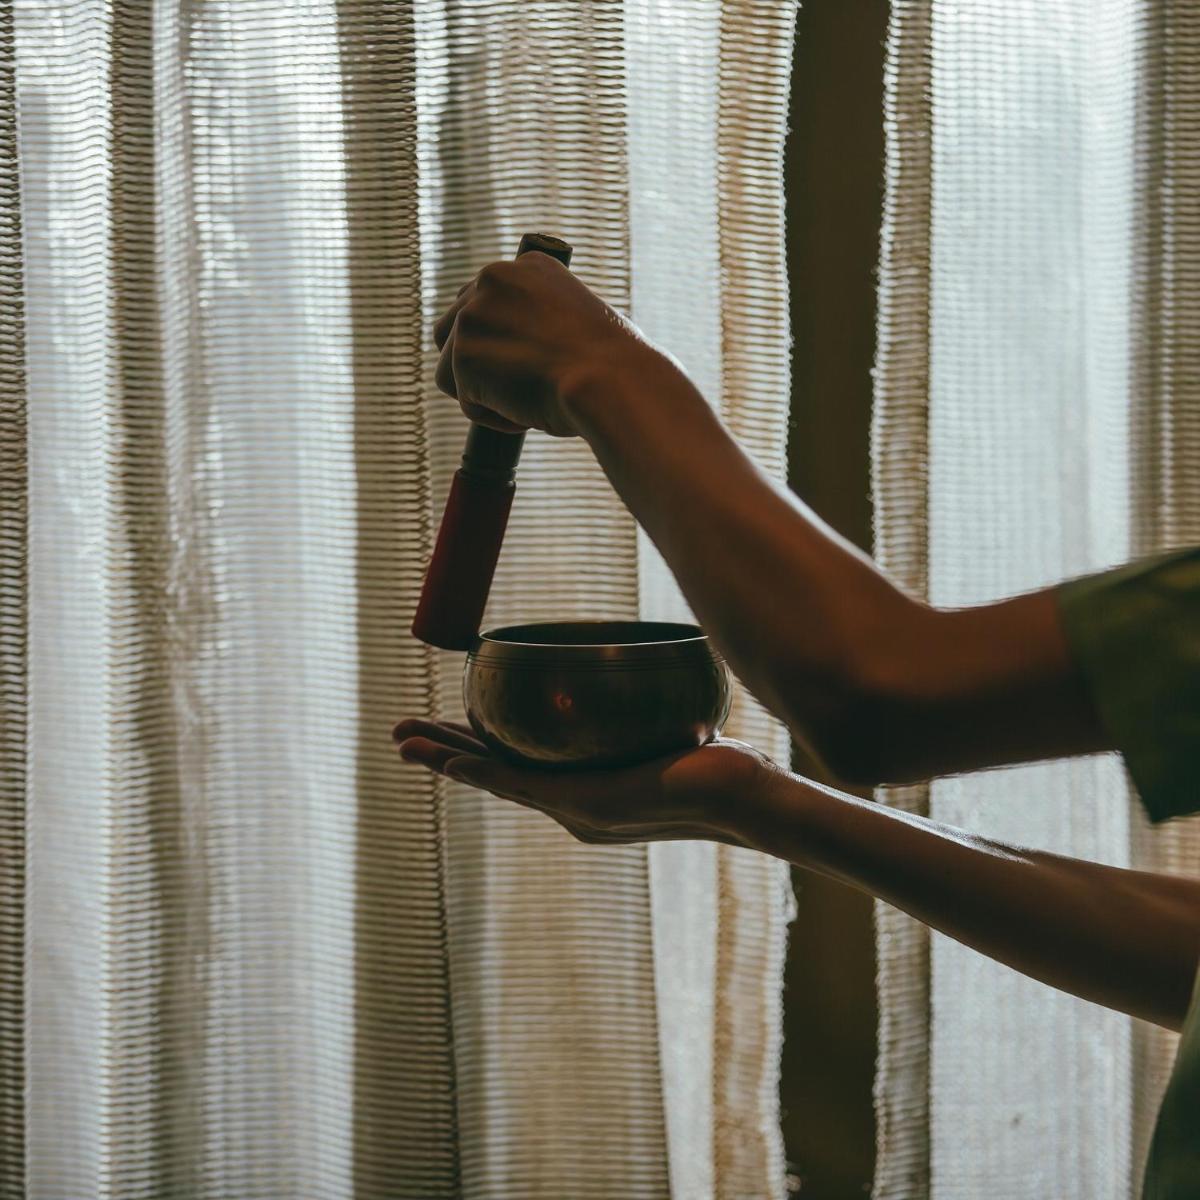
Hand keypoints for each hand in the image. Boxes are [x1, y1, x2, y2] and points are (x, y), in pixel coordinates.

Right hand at [391, 717, 775, 846]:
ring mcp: (576, 811)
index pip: (518, 768)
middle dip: (445, 754)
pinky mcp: (586, 804)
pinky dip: (479, 771)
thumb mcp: (668, 727)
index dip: (476, 750)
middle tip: (401, 735)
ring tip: (403, 744)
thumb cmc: (718, 762)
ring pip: (494, 781)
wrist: (744, 795)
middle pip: (494, 775)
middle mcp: (573, 808)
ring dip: (446, 762)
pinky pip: (520, 785)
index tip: (445, 728)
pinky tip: (448, 759)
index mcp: (586, 794)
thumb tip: (642, 658)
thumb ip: (644, 705)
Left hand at [433, 250, 653, 436]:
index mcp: (525, 266)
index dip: (498, 339)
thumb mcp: (580, 320)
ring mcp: (472, 317)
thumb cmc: (612, 364)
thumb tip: (529, 350)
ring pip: (451, 369)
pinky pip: (466, 401)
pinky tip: (526, 413)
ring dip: (485, 392)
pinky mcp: (463, 356)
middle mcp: (491, 280)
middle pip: (452, 329)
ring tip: (528, 401)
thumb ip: (542, 321)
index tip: (525, 361)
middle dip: (476, 363)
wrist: (608, 381)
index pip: (483, 301)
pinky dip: (492, 417)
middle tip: (515, 387)